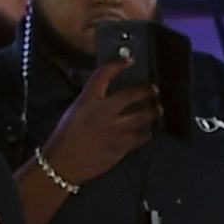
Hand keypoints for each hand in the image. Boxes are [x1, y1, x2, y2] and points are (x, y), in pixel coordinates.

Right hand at [43, 57, 157, 186]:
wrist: (64, 162)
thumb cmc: (66, 137)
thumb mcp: (75, 111)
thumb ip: (92, 103)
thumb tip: (109, 99)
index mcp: (88, 99)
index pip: (104, 74)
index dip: (118, 64)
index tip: (129, 60)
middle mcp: (104, 111)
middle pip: (131, 95)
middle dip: (146, 91)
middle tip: (154, 90)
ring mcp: (115, 129)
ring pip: (142, 117)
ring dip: (153, 112)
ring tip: (158, 110)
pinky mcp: (122, 145)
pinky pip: (141, 137)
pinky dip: (146, 134)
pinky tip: (147, 132)